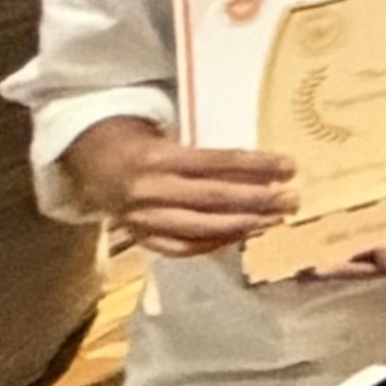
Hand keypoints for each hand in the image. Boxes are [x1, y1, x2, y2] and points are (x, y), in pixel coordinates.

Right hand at [62, 115, 298, 256]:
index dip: (256, 166)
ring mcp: (143, 218)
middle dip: (258, 200)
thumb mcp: (171, 138)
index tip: (290, 166)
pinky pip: (183, 248)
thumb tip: (265, 167)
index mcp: (158, 157)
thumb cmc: (144, 144)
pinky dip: (215, 243)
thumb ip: (207, 155)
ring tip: (275, 220)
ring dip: (244, 226)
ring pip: (200, 228)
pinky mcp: (140, 238)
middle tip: (292, 199)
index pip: (217, 162)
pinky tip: (243, 235)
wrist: (93, 164)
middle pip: (213, 198)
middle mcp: (149, 189)